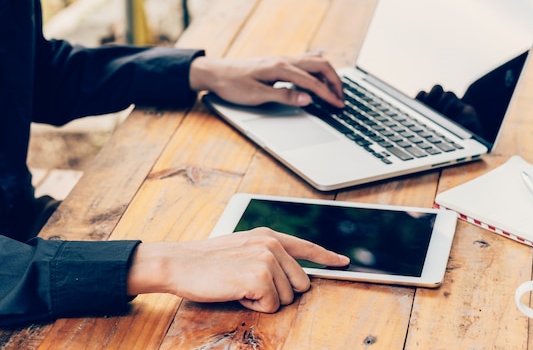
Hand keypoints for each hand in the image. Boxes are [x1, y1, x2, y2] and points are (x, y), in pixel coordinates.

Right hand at [126, 227, 349, 312]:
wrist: (180, 263)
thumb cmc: (206, 262)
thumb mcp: (241, 248)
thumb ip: (267, 254)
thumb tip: (290, 274)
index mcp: (268, 235)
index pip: (306, 246)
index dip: (327, 257)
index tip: (343, 263)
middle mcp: (271, 244)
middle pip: (300, 283)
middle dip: (279, 293)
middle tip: (249, 285)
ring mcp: (267, 259)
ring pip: (286, 297)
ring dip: (263, 300)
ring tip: (239, 286)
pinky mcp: (260, 276)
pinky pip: (272, 305)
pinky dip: (254, 306)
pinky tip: (237, 292)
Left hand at [189, 53, 344, 107]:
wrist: (215, 72)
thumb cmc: (233, 85)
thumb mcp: (257, 95)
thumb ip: (284, 97)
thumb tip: (308, 99)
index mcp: (280, 68)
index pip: (313, 81)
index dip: (328, 94)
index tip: (338, 105)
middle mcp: (284, 60)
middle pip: (321, 64)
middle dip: (335, 80)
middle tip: (342, 97)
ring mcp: (282, 59)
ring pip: (315, 61)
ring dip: (328, 74)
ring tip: (334, 90)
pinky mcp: (279, 63)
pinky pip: (306, 63)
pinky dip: (318, 71)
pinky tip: (317, 82)